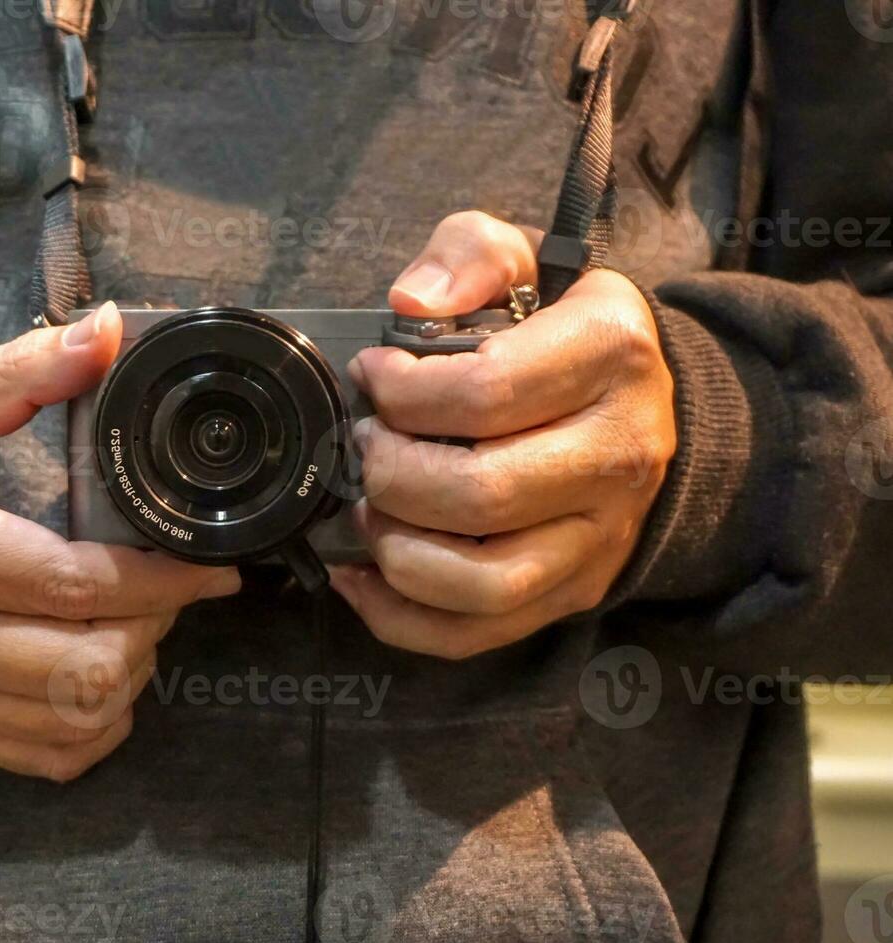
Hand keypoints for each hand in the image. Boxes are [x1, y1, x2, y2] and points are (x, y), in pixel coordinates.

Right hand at [0, 303, 239, 780]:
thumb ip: (23, 371)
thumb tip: (108, 332)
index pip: (72, 585)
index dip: (160, 581)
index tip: (213, 569)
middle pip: (83, 665)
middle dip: (153, 627)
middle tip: (166, 588)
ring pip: (72, 719)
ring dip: (131, 675)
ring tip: (136, 624)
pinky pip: (44, 757)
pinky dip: (95, 727)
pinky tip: (103, 679)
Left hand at [332, 211, 675, 658]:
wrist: (638, 402)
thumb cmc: (557, 329)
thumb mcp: (523, 259)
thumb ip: (467, 255)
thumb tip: (411, 303)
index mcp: (610, 355)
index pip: (484, 392)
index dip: (401, 389)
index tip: (372, 375)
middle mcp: (620, 453)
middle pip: (478, 493)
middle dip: (389, 471)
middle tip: (366, 443)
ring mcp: (601, 535)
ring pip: (481, 581)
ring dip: (395, 550)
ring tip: (367, 507)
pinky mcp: (573, 590)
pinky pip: (476, 633)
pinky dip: (399, 617)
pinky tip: (360, 575)